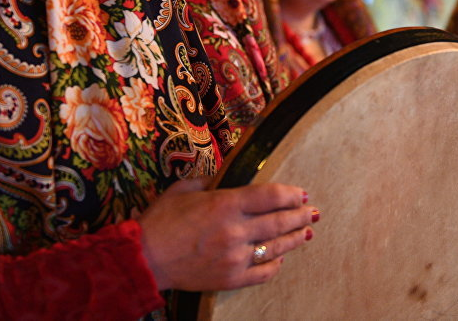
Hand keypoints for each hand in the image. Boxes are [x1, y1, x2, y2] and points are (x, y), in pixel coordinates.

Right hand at [137, 178, 317, 291]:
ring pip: (276, 247)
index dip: (290, 194)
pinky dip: (275, 265)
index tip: (301, 193)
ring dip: (294, 239)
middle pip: (279, 221)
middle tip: (313, 212)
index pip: (270, 196)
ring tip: (306, 233)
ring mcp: (235, 257)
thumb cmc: (160, 221)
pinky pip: (262, 273)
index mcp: (225, 203)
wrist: (144, 259)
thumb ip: (209, 181)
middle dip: (300, 215)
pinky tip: (281, 258)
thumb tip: (225, 178)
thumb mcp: (182, 189)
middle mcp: (235, 230)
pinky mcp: (230, 279)